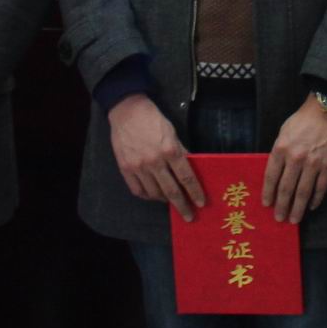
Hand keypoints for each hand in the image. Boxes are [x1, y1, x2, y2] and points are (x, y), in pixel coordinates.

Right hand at [109, 95, 203, 220]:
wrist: (127, 111)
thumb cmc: (153, 120)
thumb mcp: (173, 133)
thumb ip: (181, 152)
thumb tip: (190, 169)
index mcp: (170, 150)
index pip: (186, 177)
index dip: (195, 192)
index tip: (200, 203)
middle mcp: (155, 161)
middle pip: (171, 190)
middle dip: (182, 205)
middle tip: (189, 216)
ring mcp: (139, 167)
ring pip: (154, 193)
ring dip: (165, 200)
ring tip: (171, 201)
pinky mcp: (125, 169)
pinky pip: (138, 190)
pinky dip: (147, 196)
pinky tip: (153, 195)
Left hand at [264, 96, 326, 226]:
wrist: (326, 110)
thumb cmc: (302, 121)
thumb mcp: (283, 133)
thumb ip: (279, 152)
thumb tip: (275, 173)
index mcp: (281, 149)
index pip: (271, 177)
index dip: (268, 193)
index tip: (266, 204)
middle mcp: (296, 158)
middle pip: (286, 188)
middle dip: (281, 206)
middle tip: (279, 218)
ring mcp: (313, 163)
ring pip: (303, 192)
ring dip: (298, 208)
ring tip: (294, 219)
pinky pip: (321, 187)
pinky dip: (316, 199)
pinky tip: (312, 206)